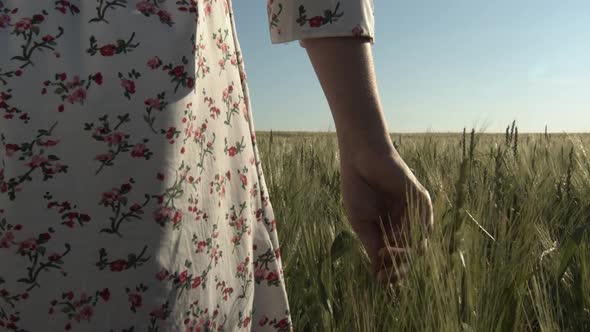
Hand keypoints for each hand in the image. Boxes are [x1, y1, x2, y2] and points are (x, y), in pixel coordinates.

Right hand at [339, 148, 433, 286]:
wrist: (360, 159)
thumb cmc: (358, 188)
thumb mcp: (363, 225)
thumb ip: (374, 248)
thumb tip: (380, 277)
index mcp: (392, 229)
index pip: (399, 259)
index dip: (392, 274)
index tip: (380, 284)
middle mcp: (407, 223)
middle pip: (412, 257)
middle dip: (399, 271)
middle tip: (385, 278)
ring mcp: (416, 212)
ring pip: (419, 246)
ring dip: (403, 257)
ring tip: (385, 255)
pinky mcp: (422, 200)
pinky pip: (422, 228)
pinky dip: (408, 240)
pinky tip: (391, 243)